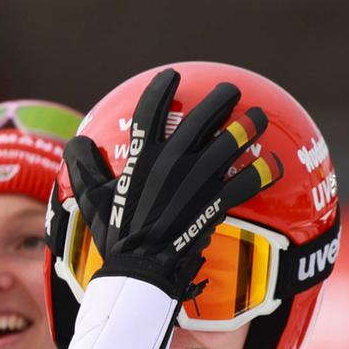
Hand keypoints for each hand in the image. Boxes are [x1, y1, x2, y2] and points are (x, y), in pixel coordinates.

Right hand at [61, 68, 279, 300]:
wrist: (140, 272)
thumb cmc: (116, 237)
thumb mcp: (91, 199)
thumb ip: (84, 168)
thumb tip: (76, 143)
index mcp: (142, 158)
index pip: (151, 111)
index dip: (162, 89)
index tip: (172, 76)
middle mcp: (171, 163)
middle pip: (202, 118)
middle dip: (221, 100)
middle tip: (232, 91)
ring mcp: (195, 183)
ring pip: (229, 143)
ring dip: (248, 127)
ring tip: (259, 117)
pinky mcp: (214, 204)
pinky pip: (245, 182)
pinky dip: (261, 173)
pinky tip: (272, 166)